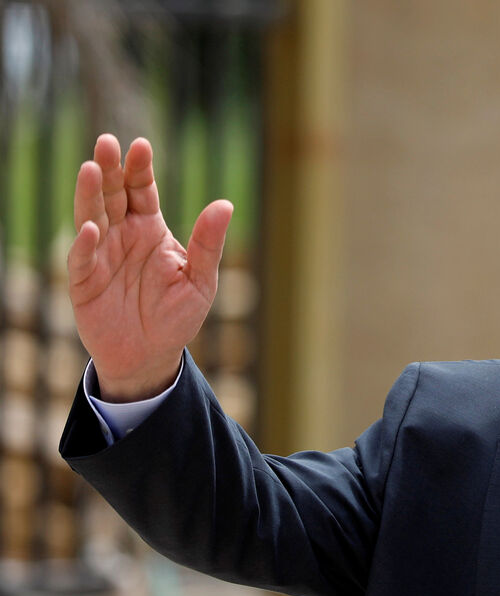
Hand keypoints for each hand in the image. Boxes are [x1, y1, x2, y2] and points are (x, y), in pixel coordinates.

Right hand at [69, 134, 231, 400]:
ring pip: (92, 217)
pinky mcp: (85, 282)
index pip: (143, 191)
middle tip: (106, 143)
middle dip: (109, 169)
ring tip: (89, 168)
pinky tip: (91, 229)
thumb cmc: (177, 316)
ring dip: (89, 194)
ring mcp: (101, 256)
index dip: (140, 168)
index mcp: (151, 230)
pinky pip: (82, 259)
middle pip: (113, 195)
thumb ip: (208, 243)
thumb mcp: (202, 280)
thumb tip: (225, 203)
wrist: (151, 356)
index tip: (140, 145)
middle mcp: (123, 236)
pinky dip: (85, 244)